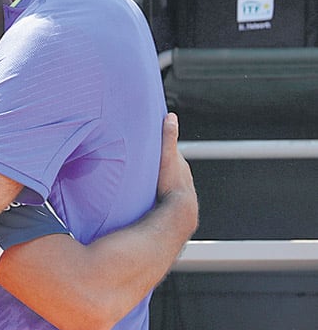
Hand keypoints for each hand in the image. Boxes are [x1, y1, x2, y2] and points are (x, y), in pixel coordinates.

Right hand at [157, 113, 197, 234]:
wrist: (179, 212)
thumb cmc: (172, 184)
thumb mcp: (168, 156)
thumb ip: (169, 136)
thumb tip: (171, 116)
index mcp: (180, 163)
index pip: (171, 150)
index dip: (161, 145)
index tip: (151, 140)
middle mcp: (183, 175)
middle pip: (170, 164)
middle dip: (160, 161)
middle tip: (146, 158)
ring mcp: (180, 188)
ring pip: (169, 178)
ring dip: (159, 176)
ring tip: (147, 175)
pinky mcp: (174, 201)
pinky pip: (166, 191)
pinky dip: (160, 188)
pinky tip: (151, 192)